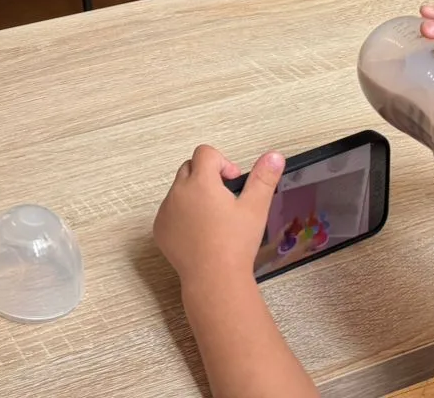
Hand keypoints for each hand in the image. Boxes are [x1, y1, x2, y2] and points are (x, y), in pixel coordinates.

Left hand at [153, 145, 284, 311]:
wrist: (214, 279)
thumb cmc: (236, 244)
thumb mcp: (255, 208)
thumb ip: (264, 178)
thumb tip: (274, 156)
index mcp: (200, 182)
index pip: (205, 153)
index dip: (222, 162)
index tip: (232, 182)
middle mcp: (178, 192)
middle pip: (190, 167)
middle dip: (207, 176)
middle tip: (224, 200)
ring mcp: (166, 210)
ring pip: (179, 189)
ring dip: (194, 194)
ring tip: (213, 219)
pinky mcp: (159, 228)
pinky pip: (170, 210)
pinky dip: (182, 214)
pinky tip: (199, 233)